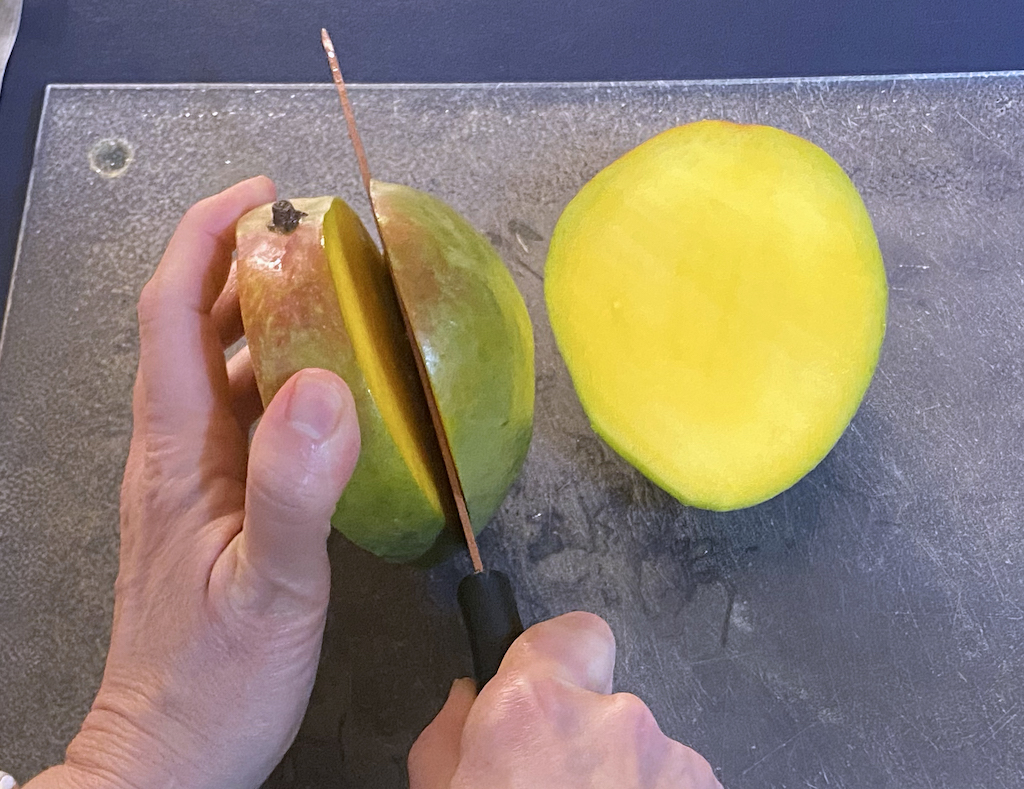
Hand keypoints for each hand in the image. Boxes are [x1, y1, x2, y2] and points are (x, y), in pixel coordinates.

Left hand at [26, 178, 360, 788]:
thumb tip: (328, 386)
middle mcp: (172, 449)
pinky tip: (328, 388)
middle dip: (239, 262)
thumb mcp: (268, 588)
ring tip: (329, 293)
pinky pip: (240, 415)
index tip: (265, 199)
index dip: (207, 239)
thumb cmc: (214, 679)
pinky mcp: (212, 503)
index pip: (170, 312)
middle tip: (314, 236)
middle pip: (189, 326)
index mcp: (174, 450)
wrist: (169, 750)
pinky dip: (277, 376)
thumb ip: (295, 491)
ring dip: (259, 316)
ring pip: (216, 368)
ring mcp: (189, 477)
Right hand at [408, 612, 720, 788]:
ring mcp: (673, 765)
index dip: (560, 657)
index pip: (572, 633)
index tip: (549, 688)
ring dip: (626, 788)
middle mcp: (614, 721)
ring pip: (647, 758)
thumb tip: (468, 700)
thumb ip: (452, 740)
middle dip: (586, 747)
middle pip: (607, 707)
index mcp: (534, 711)